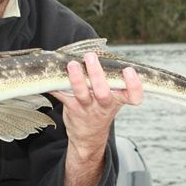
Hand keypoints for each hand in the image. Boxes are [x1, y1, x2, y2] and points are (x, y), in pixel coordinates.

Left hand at [50, 52, 142, 185]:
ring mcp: (87, 108)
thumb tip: (101, 50)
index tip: (129, 70)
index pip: (133, 96)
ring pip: (82, 94)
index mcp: (118, 99)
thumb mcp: (114, 97)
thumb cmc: (101, 106)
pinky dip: (56, 86)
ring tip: (72, 64)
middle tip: (91, 56)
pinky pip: (63, 96)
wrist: (89, 136)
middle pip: (103, 93)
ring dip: (76, 79)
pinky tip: (51, 76)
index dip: (134, 85)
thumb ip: (112, 79)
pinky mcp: (72, 108)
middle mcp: (104, 105)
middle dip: (97, 74)